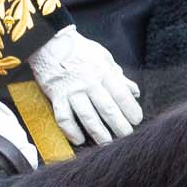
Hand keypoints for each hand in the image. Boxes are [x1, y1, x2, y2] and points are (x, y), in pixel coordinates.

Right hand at [29, 25, 142, 145]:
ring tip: (107, 143)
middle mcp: (88, 82)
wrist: (49, 42)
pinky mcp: (56, 96)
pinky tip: (79, 139)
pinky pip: (64, 118)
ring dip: (99, 133)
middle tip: (127, 137)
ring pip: (87, 117)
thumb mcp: (103, 57)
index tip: (137, 120)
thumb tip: (134, 91)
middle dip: (119, 126)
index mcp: (102, 71)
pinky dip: (71, 131)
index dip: (131, 109)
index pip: (121, 94)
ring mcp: (71, 90)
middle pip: (107, 109)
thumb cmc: (79, 50)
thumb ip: (118, 76)